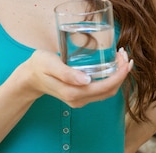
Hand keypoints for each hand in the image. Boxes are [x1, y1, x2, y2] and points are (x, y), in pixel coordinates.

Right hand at [14, 48, 131, 107]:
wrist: (29, 76)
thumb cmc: (39, 66)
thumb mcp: (49, 64)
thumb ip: (66, 72)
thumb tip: (86, 80)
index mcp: (73, 92)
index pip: (105, 87)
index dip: (119, 75)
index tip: (125, 60)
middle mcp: (79, 100)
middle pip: (109, 91)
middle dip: (121, 74)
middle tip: (125, 55)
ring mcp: (80, 100)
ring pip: (107, 92)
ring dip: (117, 77)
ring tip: (120, 59)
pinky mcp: (80, 95)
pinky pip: (101, 90)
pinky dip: (110, 79)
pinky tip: (110, 66)